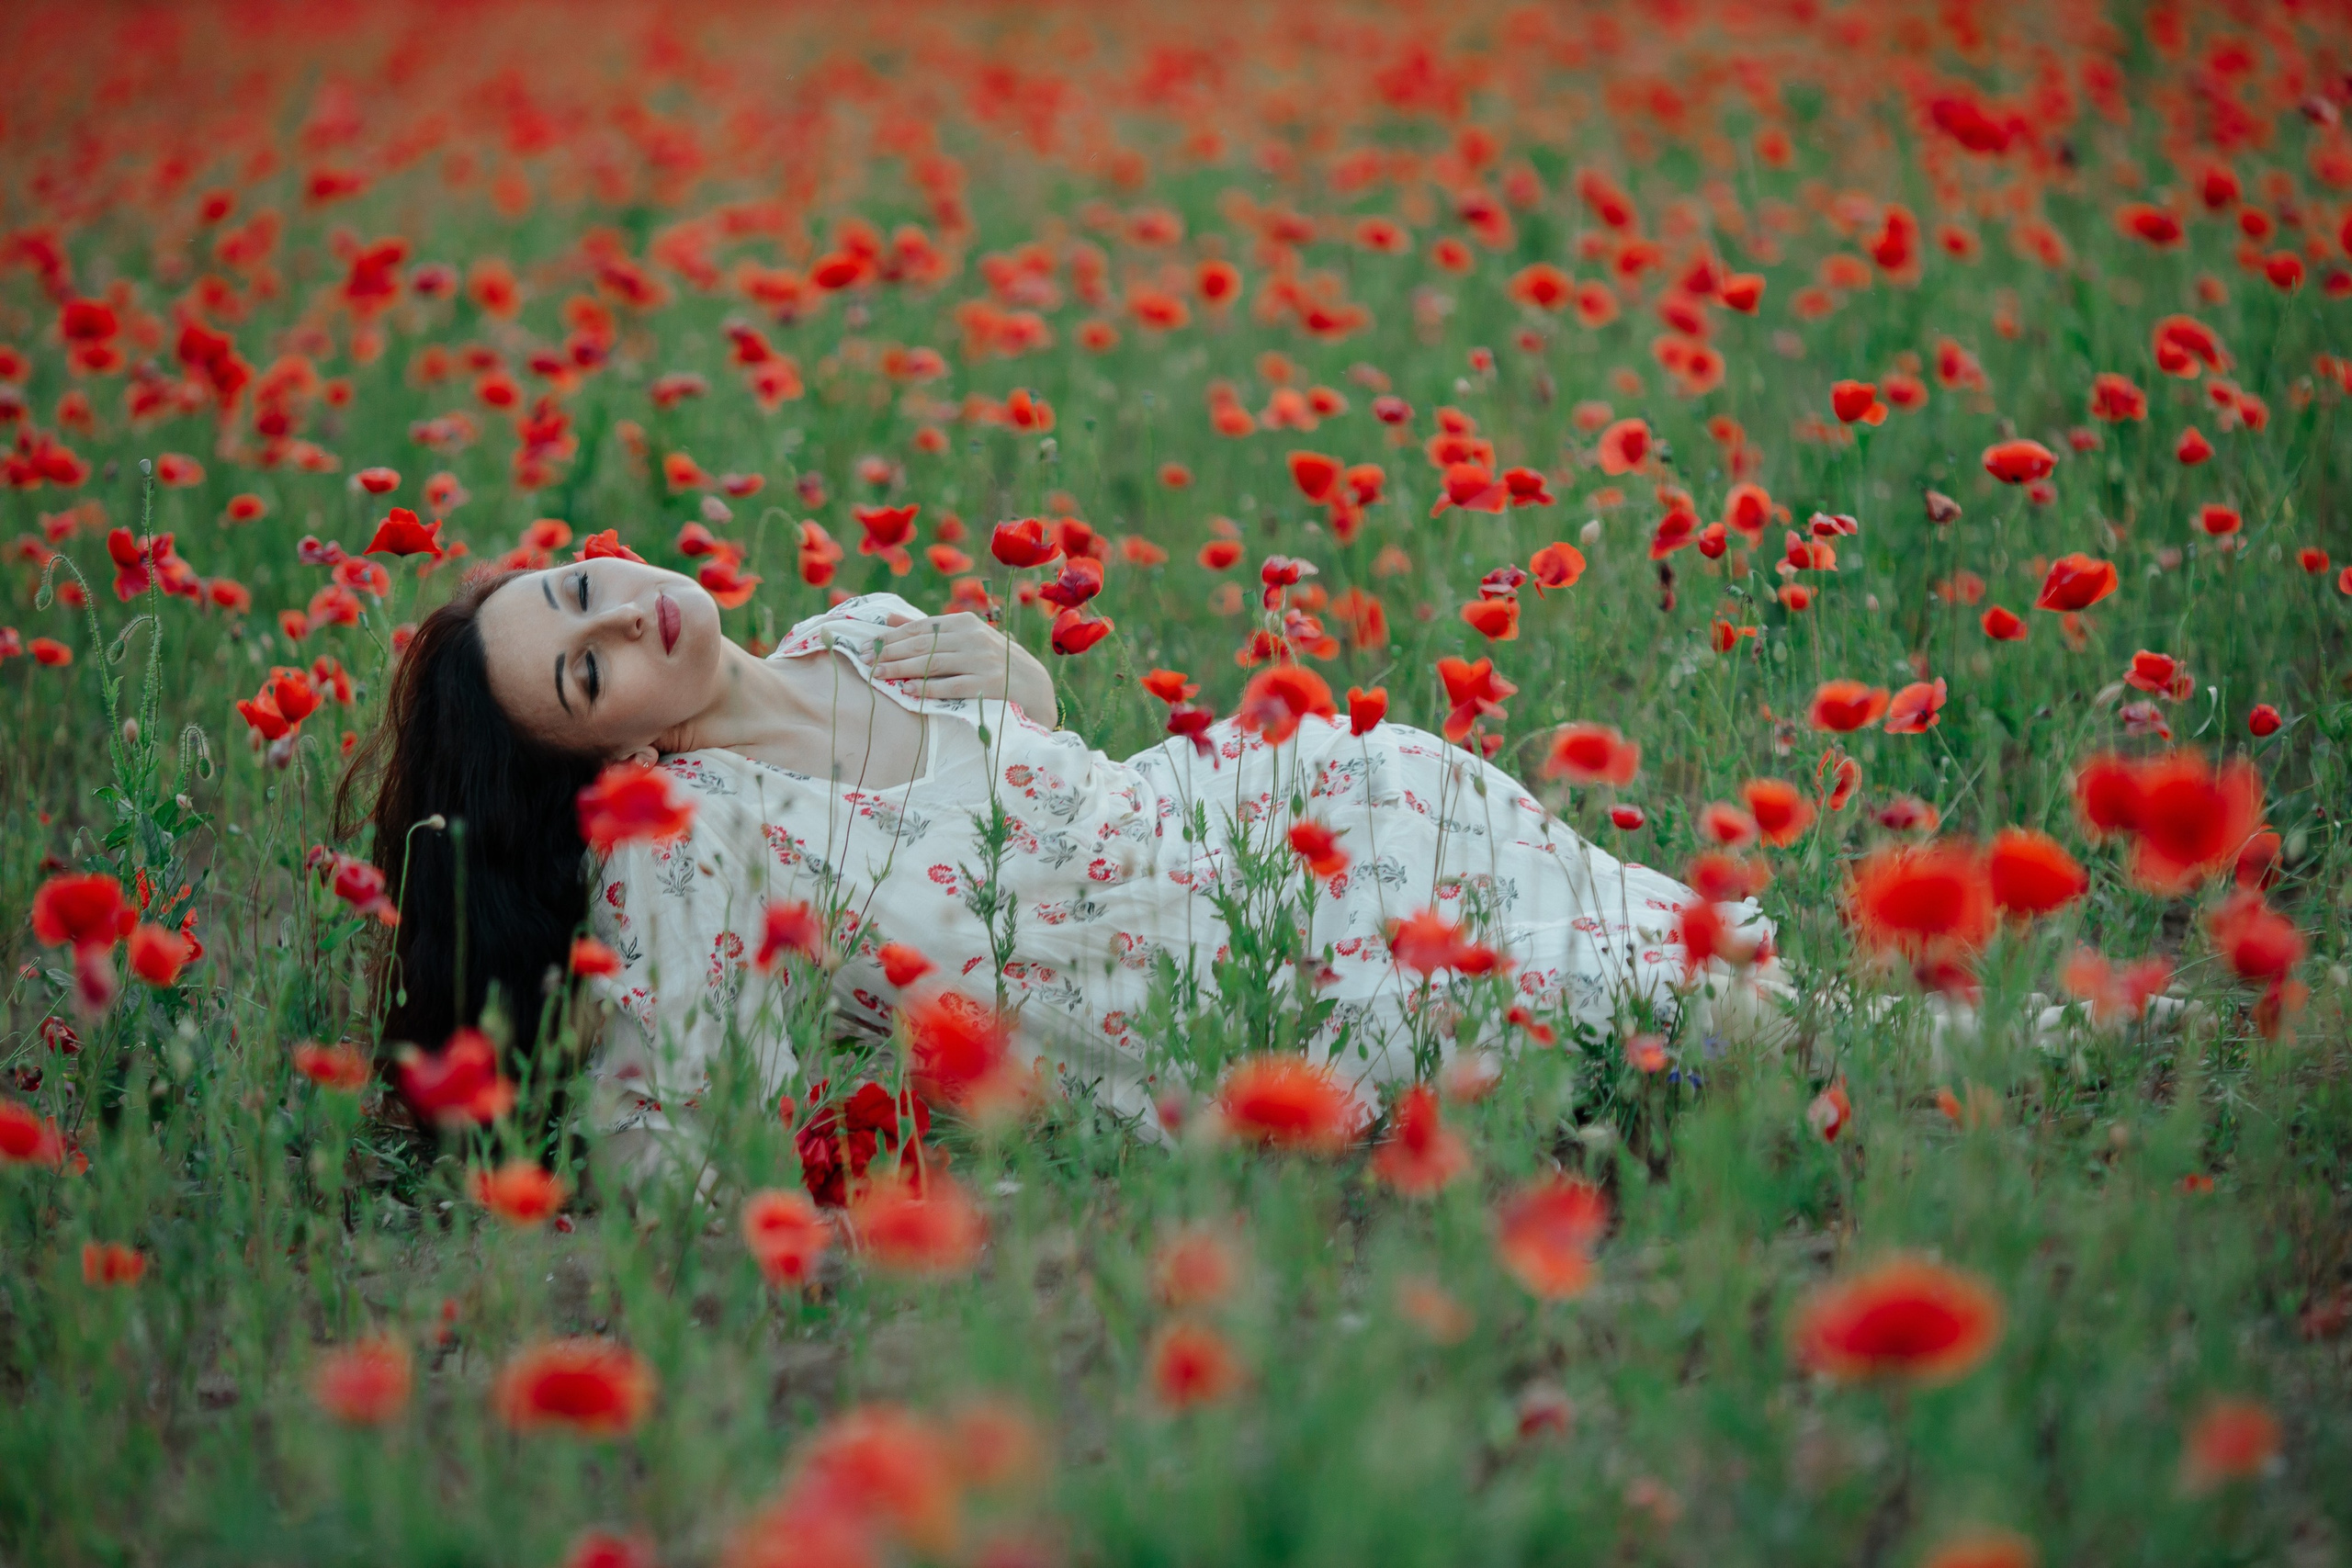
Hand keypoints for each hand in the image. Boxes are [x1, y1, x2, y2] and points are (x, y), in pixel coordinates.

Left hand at [871, 612, 1057, 721]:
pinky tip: (908, 690)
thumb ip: (927, 629)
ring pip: (933, 663)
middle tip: (865, 662)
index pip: (920, 627)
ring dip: (902, 670)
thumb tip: (888, 618)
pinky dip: (927, 688)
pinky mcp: (987, 684)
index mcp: (964, 622)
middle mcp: (973, 638)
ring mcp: (981, 661)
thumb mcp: (963, 639)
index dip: (890, 637)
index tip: (867, 646)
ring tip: (878, 675)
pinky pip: (951, 686)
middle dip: (890, 653)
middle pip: (922, 645)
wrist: (1033, 686)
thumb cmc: (991, 661)